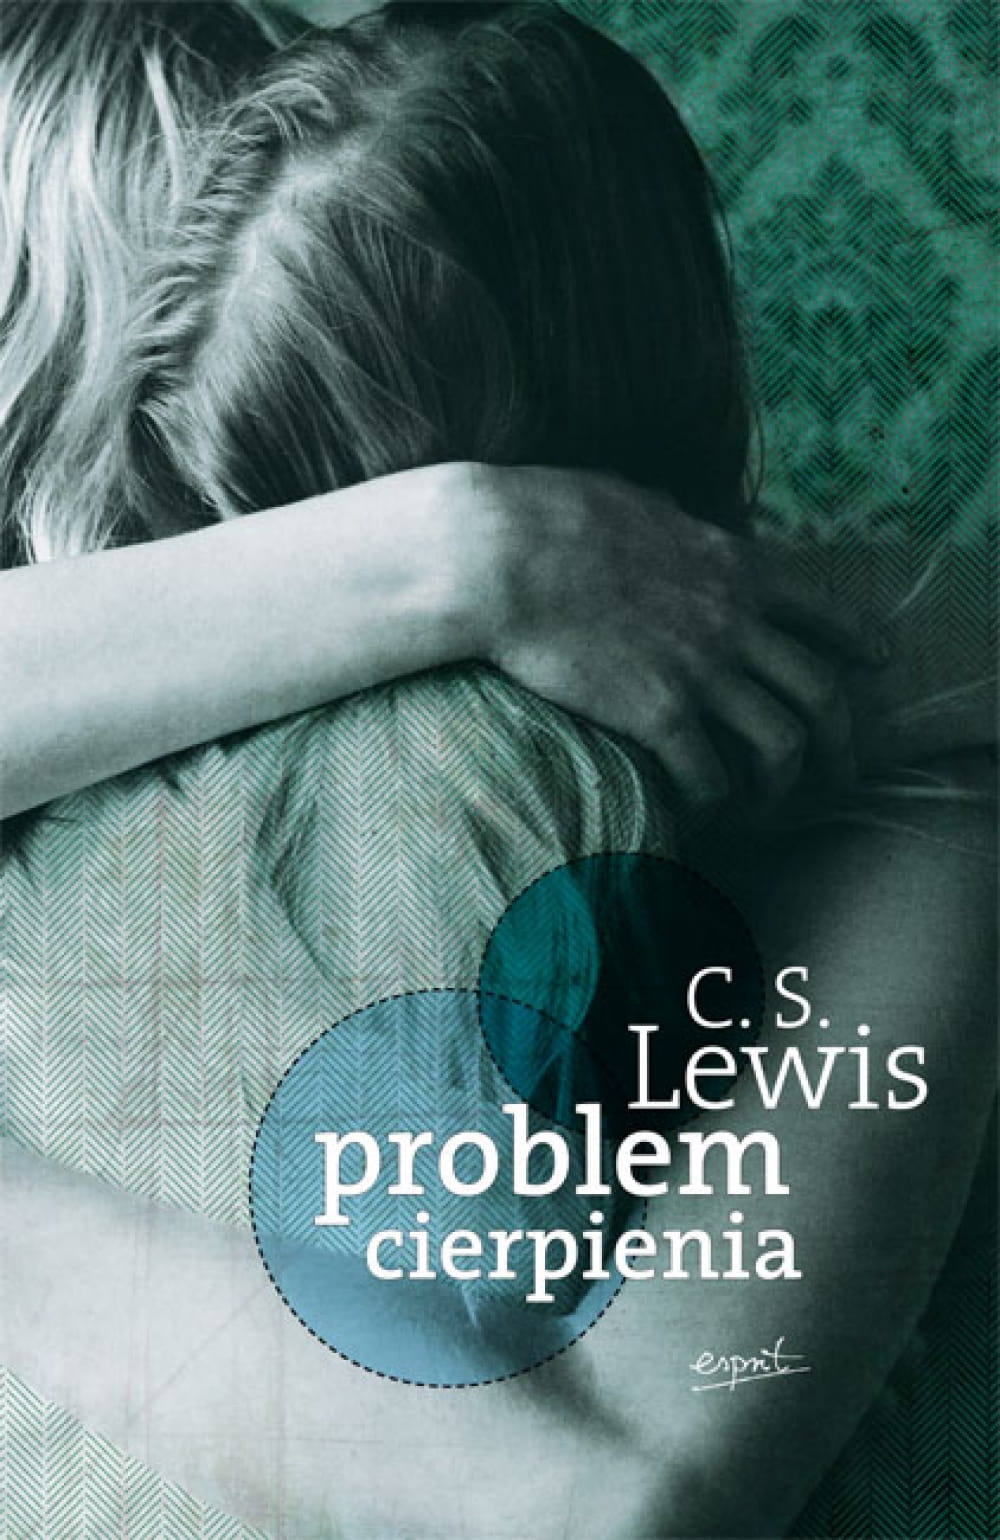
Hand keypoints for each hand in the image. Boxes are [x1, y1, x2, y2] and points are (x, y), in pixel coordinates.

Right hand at [478, 467, 885, 816]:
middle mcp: (732, 621)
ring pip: (781, 742)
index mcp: (732, 564)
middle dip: (841, 740)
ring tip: (768, 804)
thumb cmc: (552, 516)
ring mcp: (700, 669)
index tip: (880, 660)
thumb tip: (670, 514)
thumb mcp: (637, 502)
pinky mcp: (658, 712)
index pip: (821, 605)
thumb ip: (671, 520)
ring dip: (782, 782)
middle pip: (821, 691)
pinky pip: (710, 774)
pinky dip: (714, 801)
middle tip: (840, 770)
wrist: (504, 554)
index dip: (858, 638)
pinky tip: (701, 810)